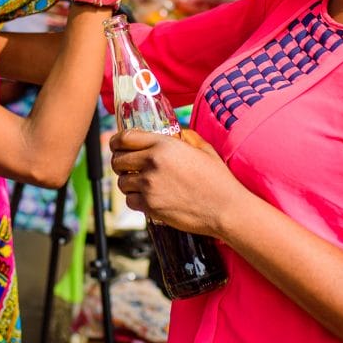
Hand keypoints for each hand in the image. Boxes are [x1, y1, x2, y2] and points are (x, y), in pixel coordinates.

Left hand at [110, 128, 239, 237]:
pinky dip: (135, 199)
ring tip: (138, 183)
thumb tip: (177, 134)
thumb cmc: (218, 179)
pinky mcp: (150, 206)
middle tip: (126, 166)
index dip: (116, 141)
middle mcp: (152, 163)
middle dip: (119, 162)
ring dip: (127, 182)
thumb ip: (186, 138)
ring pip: (121, 182)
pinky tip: (146, 198)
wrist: (226, 209)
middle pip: (118, 160)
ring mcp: (149, 186)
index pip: (125, 138)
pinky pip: (129, 201)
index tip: (116, 145)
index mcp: (164, 145)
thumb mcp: (204, 149)